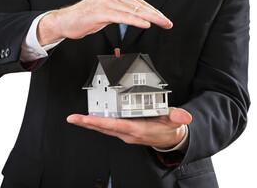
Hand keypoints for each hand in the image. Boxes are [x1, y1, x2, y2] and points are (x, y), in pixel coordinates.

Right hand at [37, 0, 172, 45]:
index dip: (154, 12)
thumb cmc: (85, 18)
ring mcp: (107, 2)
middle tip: (168, 22)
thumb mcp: (107, 13)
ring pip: (134, 11)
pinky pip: (123, 17)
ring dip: (151, 18)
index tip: (164, 19)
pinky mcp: (102, 11)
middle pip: (140, 6)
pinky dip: (136, 21)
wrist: (65, 21)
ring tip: (163, 23)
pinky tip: (146, 24)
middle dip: (157, 15)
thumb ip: (121, 12)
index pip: (140, 3)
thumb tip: (135, 17)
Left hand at [67, 108, 191, 149]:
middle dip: (87, 123)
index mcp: (137, 129)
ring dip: (89, 123)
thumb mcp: (175, 122)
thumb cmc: (169, 129)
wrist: (170, 140)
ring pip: (103, 128)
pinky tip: (91, 118)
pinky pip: (108, 127)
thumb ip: (178, 118)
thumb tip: (183, 116)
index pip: (114, 125)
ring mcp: (124, 133)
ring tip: (76, 118)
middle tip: (72, 118)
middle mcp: (127, 133)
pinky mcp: (124, 131)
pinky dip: (98, 123)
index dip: (98, 122)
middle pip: (103, 128)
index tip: (85, 119)